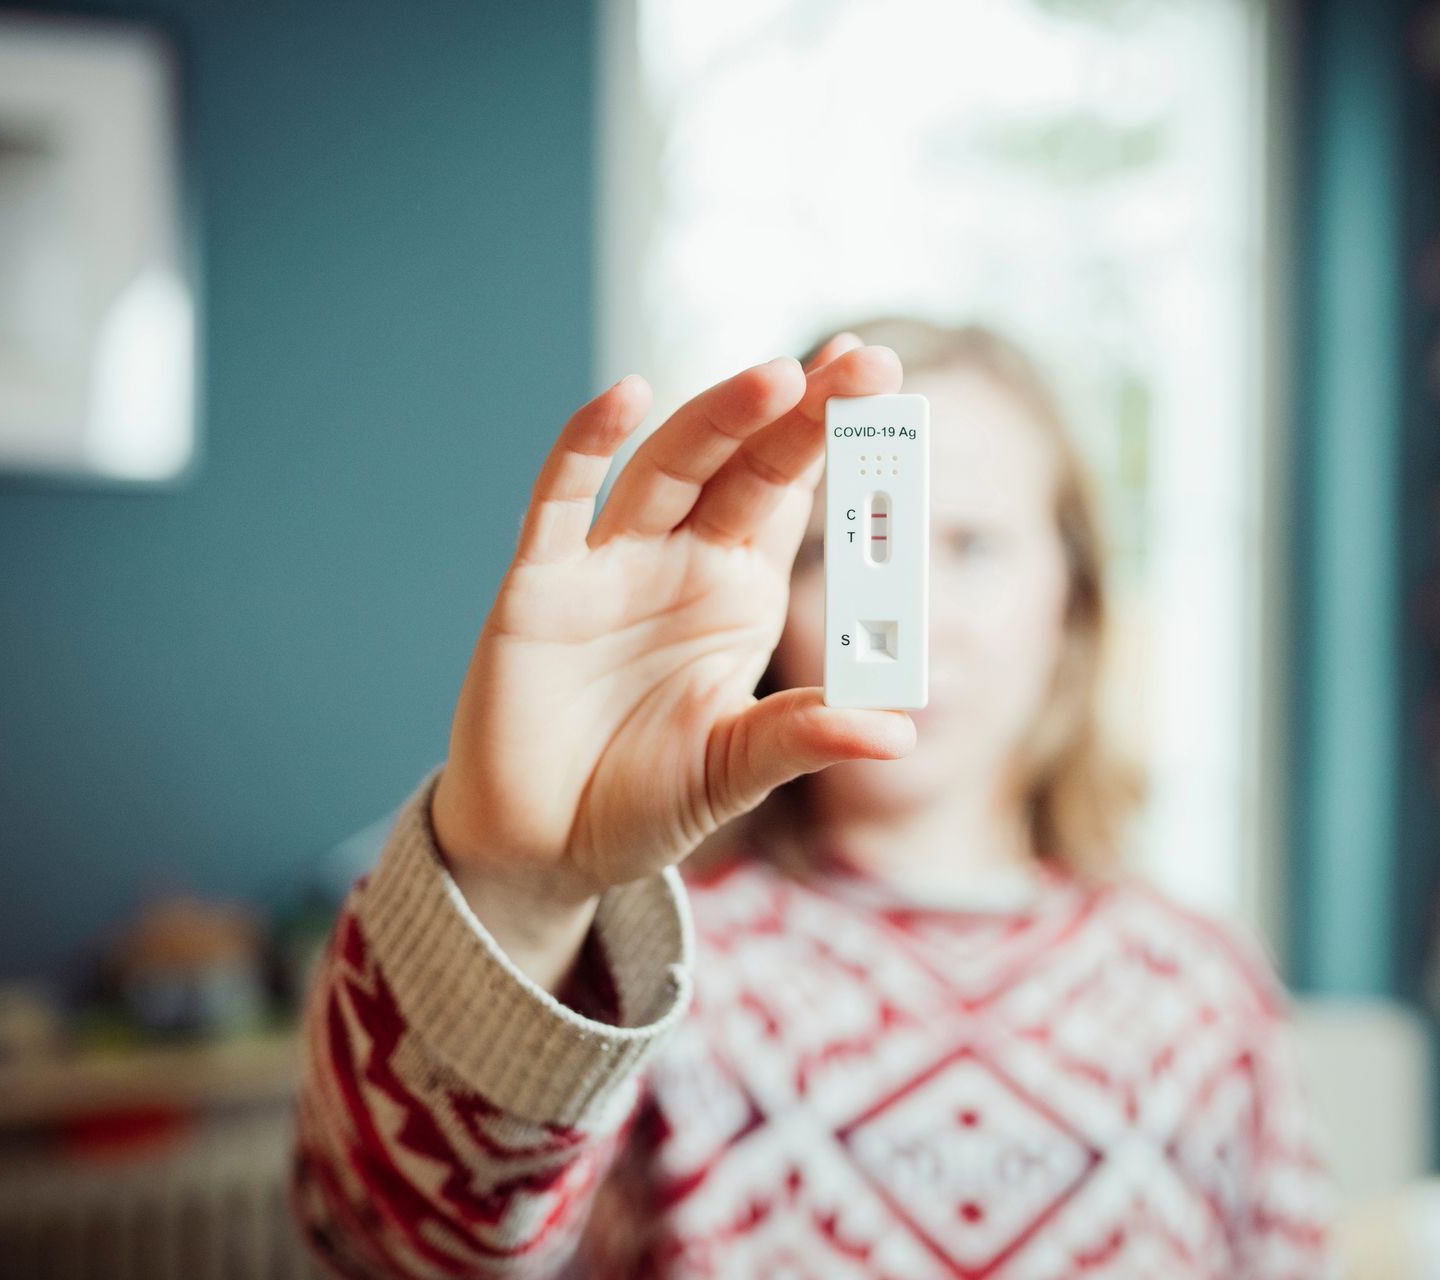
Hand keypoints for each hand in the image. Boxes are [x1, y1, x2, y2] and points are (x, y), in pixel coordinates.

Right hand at [429, 335, 914, 983]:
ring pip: (669, 468)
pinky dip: (586, 446)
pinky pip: (561, 503)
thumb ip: (805, 737)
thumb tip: (899, 732)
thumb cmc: (642, 800)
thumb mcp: (737, 771)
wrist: (542, 849)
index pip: (794, 493)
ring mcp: (609, 566)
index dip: (835, 437)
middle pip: (746, 464)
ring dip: (721, 419)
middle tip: (864, 362)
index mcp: (739, 591)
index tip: (882, 377)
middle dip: (801, 412)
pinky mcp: (540, 587)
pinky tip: (626, 396)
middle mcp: (680, 562)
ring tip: (781, 376)